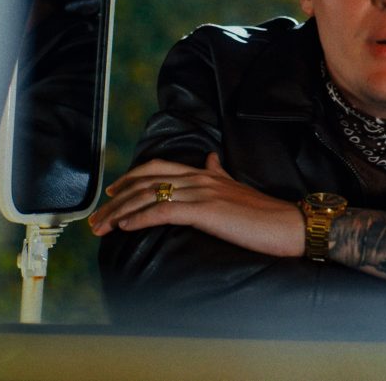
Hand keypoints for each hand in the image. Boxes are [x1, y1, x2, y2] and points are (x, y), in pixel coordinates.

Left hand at [88, 153, 305, 257]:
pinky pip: (165, 212)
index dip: (130, 177)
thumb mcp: (236, 187)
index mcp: (204, 173)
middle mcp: (199, 178)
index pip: (158, 167)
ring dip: (120, 213)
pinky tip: (126, 227)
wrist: (289, 224)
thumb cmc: (265, 213)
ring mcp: (202, 193)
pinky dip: (141, 218)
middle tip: (96, 217)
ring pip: (150, 197)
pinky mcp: (206, 210)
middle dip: (116, 199)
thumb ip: (218, 172)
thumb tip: (209, 158)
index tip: (112, 192)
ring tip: (102, 227)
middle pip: (146, 181)